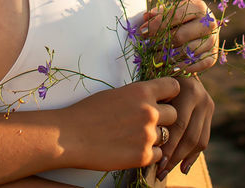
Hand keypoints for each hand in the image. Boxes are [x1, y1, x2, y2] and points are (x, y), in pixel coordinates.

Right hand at [61, 77, 179, 171]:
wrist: (70, 136)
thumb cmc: (87, 112)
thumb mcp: (115, 94)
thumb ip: (138, 96)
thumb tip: (154, 98)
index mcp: (142, 92)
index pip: (174, 87)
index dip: (170, 94)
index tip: (165, 99)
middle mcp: (149, 112)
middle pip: (174, 114)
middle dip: (164, 118)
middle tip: (147, 122)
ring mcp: (148, 135)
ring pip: (167, 136)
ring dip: (156, 137)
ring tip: (134, 137)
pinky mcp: (143, 156)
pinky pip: (159, 154)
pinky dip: (149, 153)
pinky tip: (132, 149)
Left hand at [140, 0, 220, 72]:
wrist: (199, 31)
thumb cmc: (180, 20)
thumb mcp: (171, 12)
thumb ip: (159, 14)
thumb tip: (147, 17)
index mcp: (199, 7)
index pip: (176, 15)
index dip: (157, 25)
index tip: (142, 32)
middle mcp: (209, 23)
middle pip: (180, 36)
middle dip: (160, 43)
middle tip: (147, 48)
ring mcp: (213, 40)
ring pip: (188, 52)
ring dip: (168, 58)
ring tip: (154, 60)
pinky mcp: (213, 56)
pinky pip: (198, 65)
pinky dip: (183, 68)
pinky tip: (169, 68)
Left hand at [156, 75, 212, 179]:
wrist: (176, 62)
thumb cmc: (154, 80)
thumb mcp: (153, 87)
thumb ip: (154, 106)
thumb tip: (147, 141)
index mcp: (186, 89)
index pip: (178, 125)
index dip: (168, 146)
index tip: (156, 161)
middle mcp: (201, 96)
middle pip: (189, 135)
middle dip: (174, 156)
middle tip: (161, 171)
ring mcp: (208, 104)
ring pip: (198, 140)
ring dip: (183, 159)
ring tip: (167, 171)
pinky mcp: (210, 112)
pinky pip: (204, 139)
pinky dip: (192, 156)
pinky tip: (182, 168)